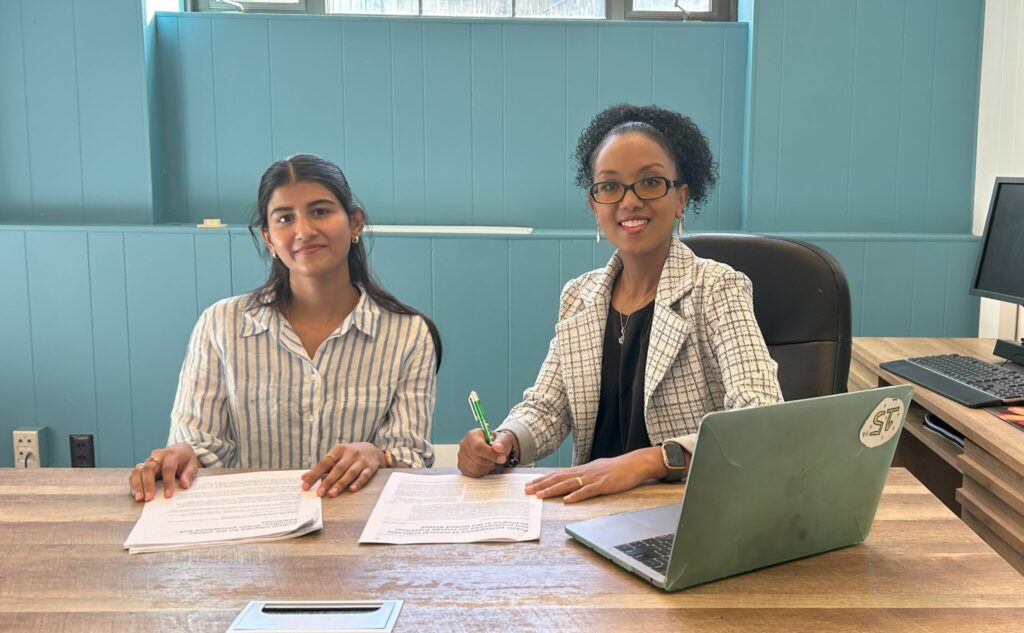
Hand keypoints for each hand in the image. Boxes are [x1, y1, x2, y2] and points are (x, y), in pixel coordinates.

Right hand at [128, 442, 198, 501]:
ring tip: (139, 498)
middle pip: (148, 468)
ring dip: (137, 485)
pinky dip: (133, 484)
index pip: (168, 468)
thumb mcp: (193, 465)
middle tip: (149, 498)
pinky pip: (134, 474)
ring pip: (138, 470)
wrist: (179, 450)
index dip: (168, 482)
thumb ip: (189, 474)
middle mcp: (158, 456)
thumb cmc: (185, 460)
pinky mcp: (142, 466)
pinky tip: (136, 494)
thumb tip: (184, 484)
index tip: (168, 495)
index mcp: (172, 454)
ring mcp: (148, 460)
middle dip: (148, 484)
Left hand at [300, 442, 383, 496]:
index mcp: (338, 450)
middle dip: (327, 481)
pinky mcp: (370, 467)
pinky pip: (364, 475)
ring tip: (332, 494)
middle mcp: (350, 454)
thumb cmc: (350, 456)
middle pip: (337, 469)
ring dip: (340, 484)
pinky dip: (358, 482)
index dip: (314, 474)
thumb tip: (303, 478)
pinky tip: (352, 489)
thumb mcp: (336, 457)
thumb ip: (321, 467)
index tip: (305, 485)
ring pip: (350, 473)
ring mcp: (361, 460)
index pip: (324, 463)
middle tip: (319, 493)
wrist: (373, 450)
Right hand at [457, 429, 512, 477]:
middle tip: (496, 459)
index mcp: (472, 435)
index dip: (490, 454)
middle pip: (477, 459)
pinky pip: (472, 474)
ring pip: (475, 468)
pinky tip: (485, 466)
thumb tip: (498, 448)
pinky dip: (481, 472)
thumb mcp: (503, 439)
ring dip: (487, 468)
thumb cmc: (497, 443)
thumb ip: (502, 443)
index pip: (478, 447)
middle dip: (490, 462)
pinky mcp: (462, 466)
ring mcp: (461, 456)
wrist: (493, 448)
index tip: (501, 458)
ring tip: (490, 462)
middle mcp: (464, 444)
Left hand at [524, 447, 666, 502]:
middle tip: (526, 491)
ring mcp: (594, 478)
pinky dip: (577, 495)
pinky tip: (568, 500)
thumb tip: (571, 482)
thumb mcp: (596, 470)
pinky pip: (589, 491)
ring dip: (553, 490)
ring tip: (540, 495)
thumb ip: (583, 475)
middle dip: (541, 485)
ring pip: (569, 484)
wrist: (636, 463)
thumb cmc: (617, 468)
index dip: (542, 479)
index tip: (529, 484)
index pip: (558, 474)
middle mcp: (584, 472)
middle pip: (559, 478)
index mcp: (582, 469)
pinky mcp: (604, 485)